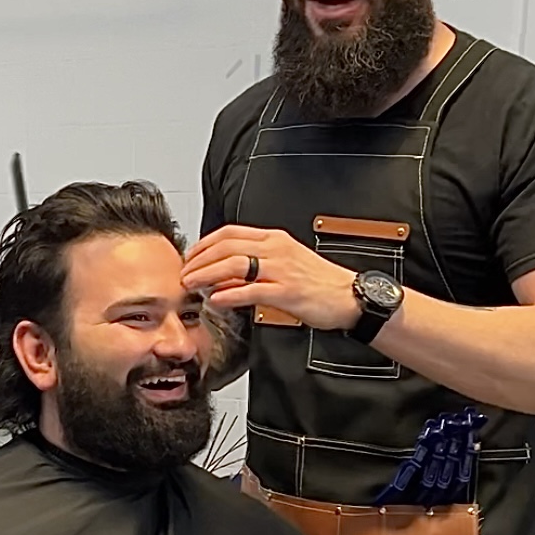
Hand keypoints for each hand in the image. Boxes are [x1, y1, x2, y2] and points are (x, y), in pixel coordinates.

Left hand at [182, 225, 359, 331]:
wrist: (350, 296)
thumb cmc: (321, 282)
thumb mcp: (288, 262)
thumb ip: (259, 263)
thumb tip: (228, 273)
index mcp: (275, 239)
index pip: (230, 233)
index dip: (204, 244)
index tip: (191, 257)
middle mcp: (276, 250)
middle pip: (227, 247)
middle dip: (199, 260)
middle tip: (184, 273)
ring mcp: (281, 270)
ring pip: (234, 265)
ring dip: (207, 274)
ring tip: (192, 285)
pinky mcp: (286, 292)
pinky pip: (251, 290)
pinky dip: (229, 294)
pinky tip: (216, 300)